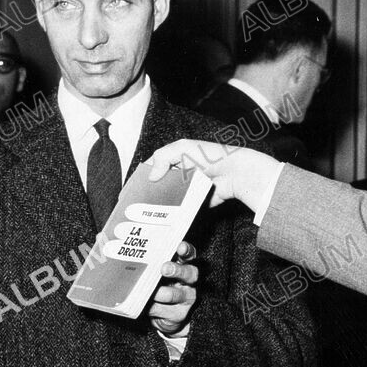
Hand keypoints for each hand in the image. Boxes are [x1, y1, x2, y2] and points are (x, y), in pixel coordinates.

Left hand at [146, 241, 197, 336]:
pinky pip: (162, 310)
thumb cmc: (159, 286)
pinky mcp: (179, 315)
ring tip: (149, 292)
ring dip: (160, 293)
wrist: (164, 315)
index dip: (186, 250)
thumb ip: (153, 264)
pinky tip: (141, 304)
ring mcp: (186, 299)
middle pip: (189, 273)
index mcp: (185, 266)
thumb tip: (133, 253)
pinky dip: (150, 307)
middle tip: (164, 269)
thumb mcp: (157, 273)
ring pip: (174, 295)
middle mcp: (190, 282)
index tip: (180, 247)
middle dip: (177, 270)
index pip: (189, 254)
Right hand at [148, 140, 278, 214]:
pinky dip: (175, 213)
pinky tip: (164, 218)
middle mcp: (181, 173)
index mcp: (176, 157)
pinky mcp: (196, 202)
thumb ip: (162, 158)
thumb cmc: (211, 156)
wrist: (234, 174)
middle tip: (137, 203)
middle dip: (150, 193)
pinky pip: (182, 209)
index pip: (154, 167)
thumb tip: (150, 176)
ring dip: (161, 205)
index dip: (143, 176)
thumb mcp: (182, 148)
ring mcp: (188, 189)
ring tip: (147, 214)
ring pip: (169, 199)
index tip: (132, 188)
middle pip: (160, 185)